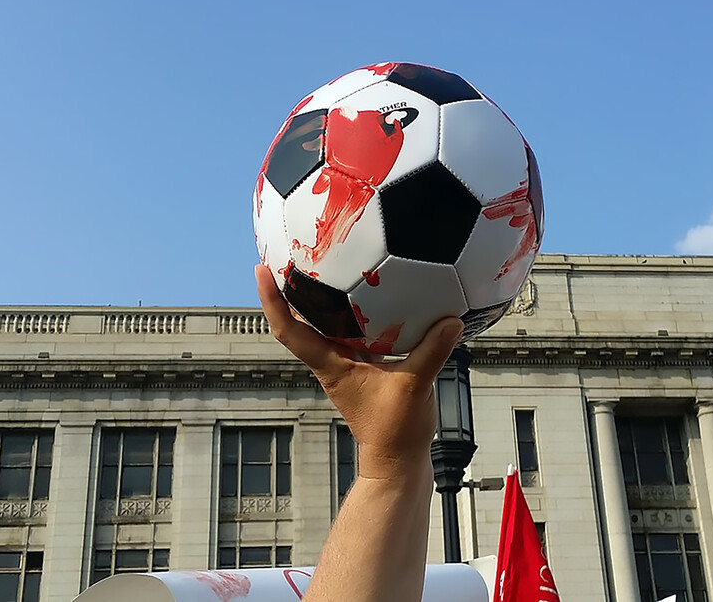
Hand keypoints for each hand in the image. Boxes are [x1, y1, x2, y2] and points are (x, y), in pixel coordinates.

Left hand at [255, 265, 463, 479]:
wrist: (396, 460)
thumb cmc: (396, 430)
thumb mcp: (416, 386)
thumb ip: (432, 352)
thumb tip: (451, 320)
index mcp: (330, 364)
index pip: (289, 330)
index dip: (271, 300)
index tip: (262, 270)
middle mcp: (331, 361)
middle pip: (298, 320)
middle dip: (287, 288)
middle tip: (286, 252)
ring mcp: (345, 363)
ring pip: (323, 325)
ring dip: (316, 298)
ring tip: (321, 262)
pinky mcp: (362, 366)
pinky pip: (350, 331)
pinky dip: (351, 310)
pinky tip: (371, 293)